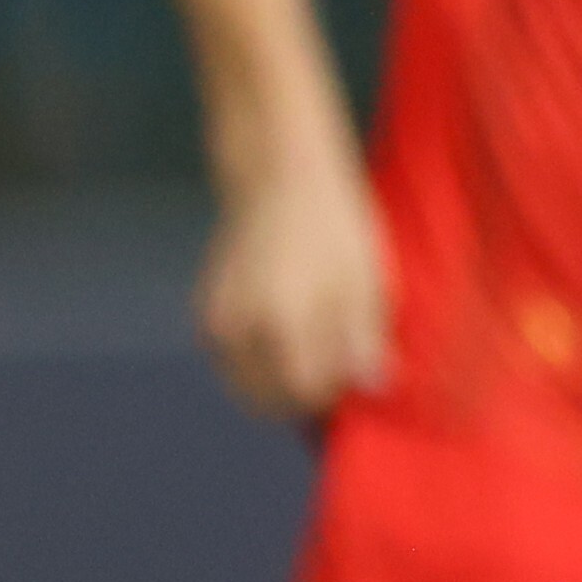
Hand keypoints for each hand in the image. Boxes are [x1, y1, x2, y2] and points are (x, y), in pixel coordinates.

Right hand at [196, 148, 391, 420]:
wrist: (278, 180)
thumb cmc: (332, 228)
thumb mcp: (364, 282)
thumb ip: (364, 340)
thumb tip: (374, 387)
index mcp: (282, 322)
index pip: (305, 393)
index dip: (335, 393)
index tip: (355, 373)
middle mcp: (239, 328)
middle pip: (270, 400)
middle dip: (305, 396)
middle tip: (336, 368)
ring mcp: (216, 324)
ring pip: (248, 388)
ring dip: (279, 385)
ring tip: (315, 349)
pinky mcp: (206, 317)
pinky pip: (234, 364)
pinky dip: (260, 366)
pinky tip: (289, 338)